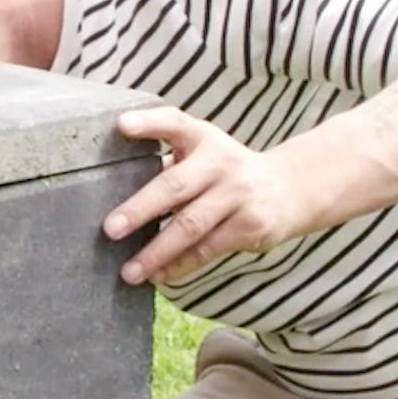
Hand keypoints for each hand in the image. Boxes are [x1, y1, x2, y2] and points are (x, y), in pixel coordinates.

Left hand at [104, 107, 315, 285]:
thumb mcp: (201, 152)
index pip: (174, 123)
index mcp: (202, 138)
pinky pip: (208, 249)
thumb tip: (108, 187)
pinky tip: (158, 276)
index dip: (149, 123)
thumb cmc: (225, 172)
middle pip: (175, 185)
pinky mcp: (251, 224)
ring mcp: (238, 194)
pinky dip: (180, 265)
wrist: (290, 188)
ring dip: (157, 251)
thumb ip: (166, 162)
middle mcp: (221, 162)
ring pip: (191, 225)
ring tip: (129, 271)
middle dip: (140, 209)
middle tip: (109, 229)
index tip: (122, 125)